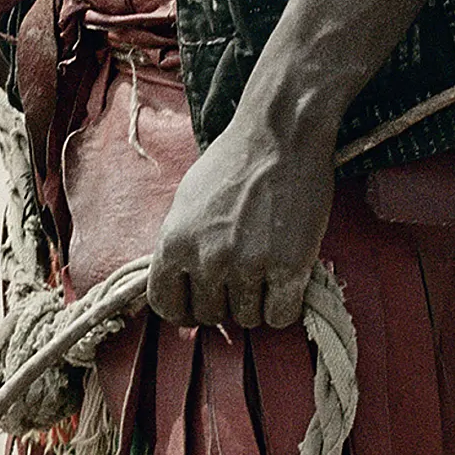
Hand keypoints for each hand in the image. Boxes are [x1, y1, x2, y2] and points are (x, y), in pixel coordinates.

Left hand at [146, 109, 331, 329]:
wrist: (279, 135)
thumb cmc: (232, 162)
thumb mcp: (185, 203)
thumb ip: (179, 246)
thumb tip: (179, 283)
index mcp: (174, 243)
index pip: (166, 306)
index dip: (184, 310)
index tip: (199, 303)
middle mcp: (206, 260)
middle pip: (209, 316)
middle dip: (224, 302)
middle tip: (241, 276)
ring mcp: (247, 267)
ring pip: (247, 319)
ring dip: (257, 302)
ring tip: (266, 268)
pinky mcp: (288, 268)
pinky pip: (280, 316)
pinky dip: (284, 306)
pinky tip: (287, 282)